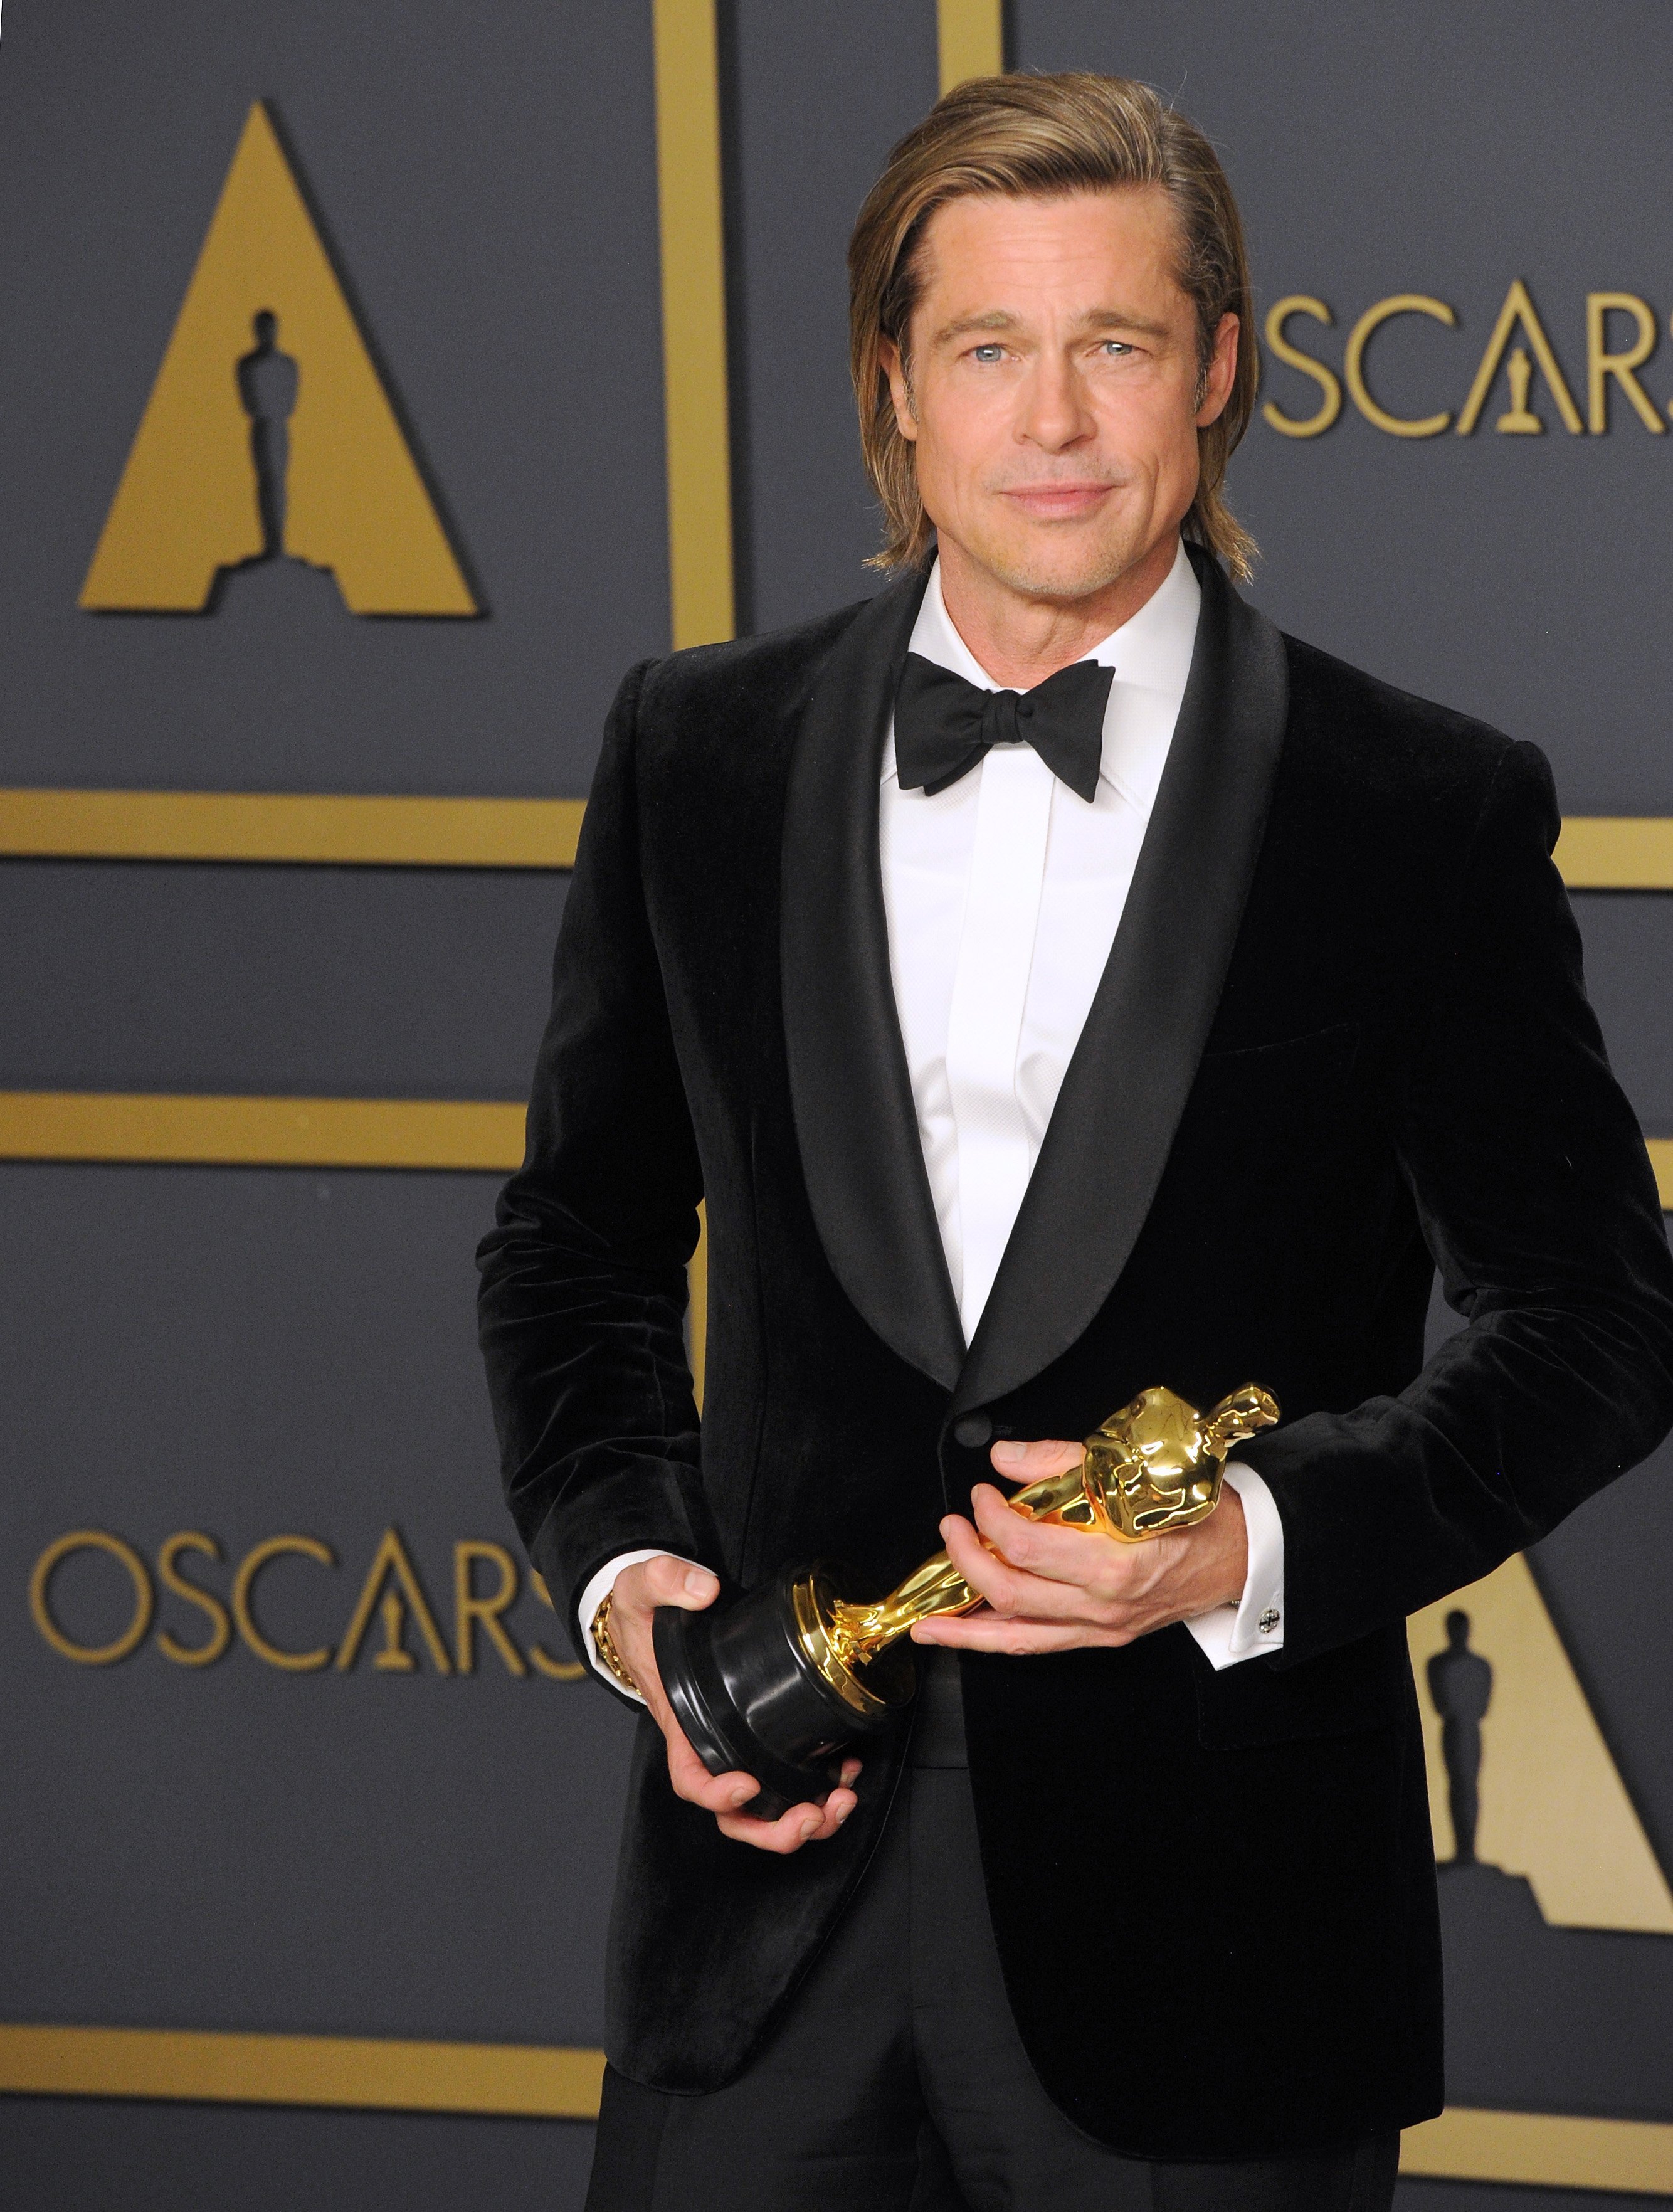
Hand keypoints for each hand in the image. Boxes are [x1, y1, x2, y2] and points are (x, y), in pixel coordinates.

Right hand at [608, 1555, 860, 1852]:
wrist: (655, 1617)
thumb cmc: (645, 1616)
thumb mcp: (641, 1588)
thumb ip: (668, 1581)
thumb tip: (704, 1590)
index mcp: (682, 1723)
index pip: (691, 1778)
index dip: (718, 1794)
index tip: (748, 1782)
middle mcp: (712, 1744)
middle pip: (735, 1815)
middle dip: (774, 1828)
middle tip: (812, 1816)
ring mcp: (740, 1742)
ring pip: (768, 1806)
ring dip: (807, 1816)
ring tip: (841, 1803)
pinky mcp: (765, 1730)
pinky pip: (790, 1774)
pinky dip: (820, 1787)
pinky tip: (846, 1772)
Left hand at [911, 1436, 1248, 1654]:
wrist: (1241, 1554)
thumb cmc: (1198, 1512)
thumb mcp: (1134, 1471)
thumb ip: (1062, 1461)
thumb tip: (1006, 1458)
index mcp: (1115, 1563)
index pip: (1027, 1546)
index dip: (992, 1518)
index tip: (983, 1494)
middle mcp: (1104, 1605)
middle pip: (1012, 1593)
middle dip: (967, 1559)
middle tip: (952, 1526)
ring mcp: (1102, 1627)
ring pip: (1016, 1635)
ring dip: (965, 1624)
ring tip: (926, 1618)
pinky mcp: (1100, 1636)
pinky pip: (1036, 1645)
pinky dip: (993, 1641)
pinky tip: (964, 1634)